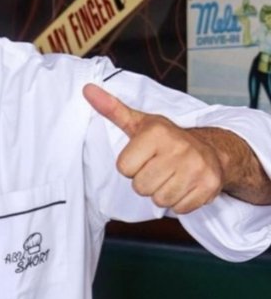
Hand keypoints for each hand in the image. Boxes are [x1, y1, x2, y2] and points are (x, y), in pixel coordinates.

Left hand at [83, 84, 222, 213]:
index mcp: (157, 133)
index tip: (143, 156)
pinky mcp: (209, 187)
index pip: (124, 168)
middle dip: (145, 181)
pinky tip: (184, 185)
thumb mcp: (138, 122)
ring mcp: (197, 168)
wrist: (211, 150)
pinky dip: (179, 201)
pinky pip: (179, 208)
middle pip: (140, 187)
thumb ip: (111, 109)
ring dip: (162, 192)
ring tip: (171, 176)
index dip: (130, 165)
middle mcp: (179, 149)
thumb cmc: (166, 139)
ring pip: (159, 200)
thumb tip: (86, 89)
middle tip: (158, 167)